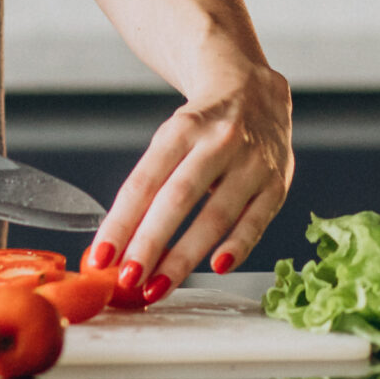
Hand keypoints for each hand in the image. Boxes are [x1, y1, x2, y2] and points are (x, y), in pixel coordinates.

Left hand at [88, 65, 291, 302]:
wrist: (255, 90)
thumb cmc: (202, 125)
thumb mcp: (171, 138)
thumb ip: (150, 185)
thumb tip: (118, 242)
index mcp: (182, 128)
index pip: (144, 181)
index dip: (121, 221)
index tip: (101, 256)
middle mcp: (218, 141)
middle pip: (178, 199)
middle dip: (149, 243)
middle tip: (127, 278)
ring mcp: (251, 163)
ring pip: (216, 216)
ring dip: (184, 258)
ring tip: (157, 288)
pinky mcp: (278, 183)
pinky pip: (256, 221)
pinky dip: (237, 247)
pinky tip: (215, 269)